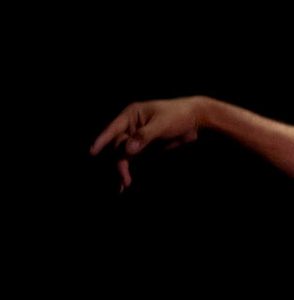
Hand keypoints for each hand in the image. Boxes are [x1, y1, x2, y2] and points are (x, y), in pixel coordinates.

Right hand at [90, 97, 206, 189]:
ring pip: (123, 154)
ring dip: (122, 168)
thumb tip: (128, 150)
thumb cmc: (177, 115)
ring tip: (124, 184)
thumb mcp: (161, 124)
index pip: (113, 129)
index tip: (93, 152)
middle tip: (124, 179)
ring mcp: (136, 138)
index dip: (102, 141)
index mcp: (131, 115)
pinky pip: (132, 158)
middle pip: (118, 146)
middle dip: (119, 162)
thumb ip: (145, 136)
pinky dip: (128, 168)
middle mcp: (130, 126)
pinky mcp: (143, 147)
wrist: (194, 119)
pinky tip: (125, 181)